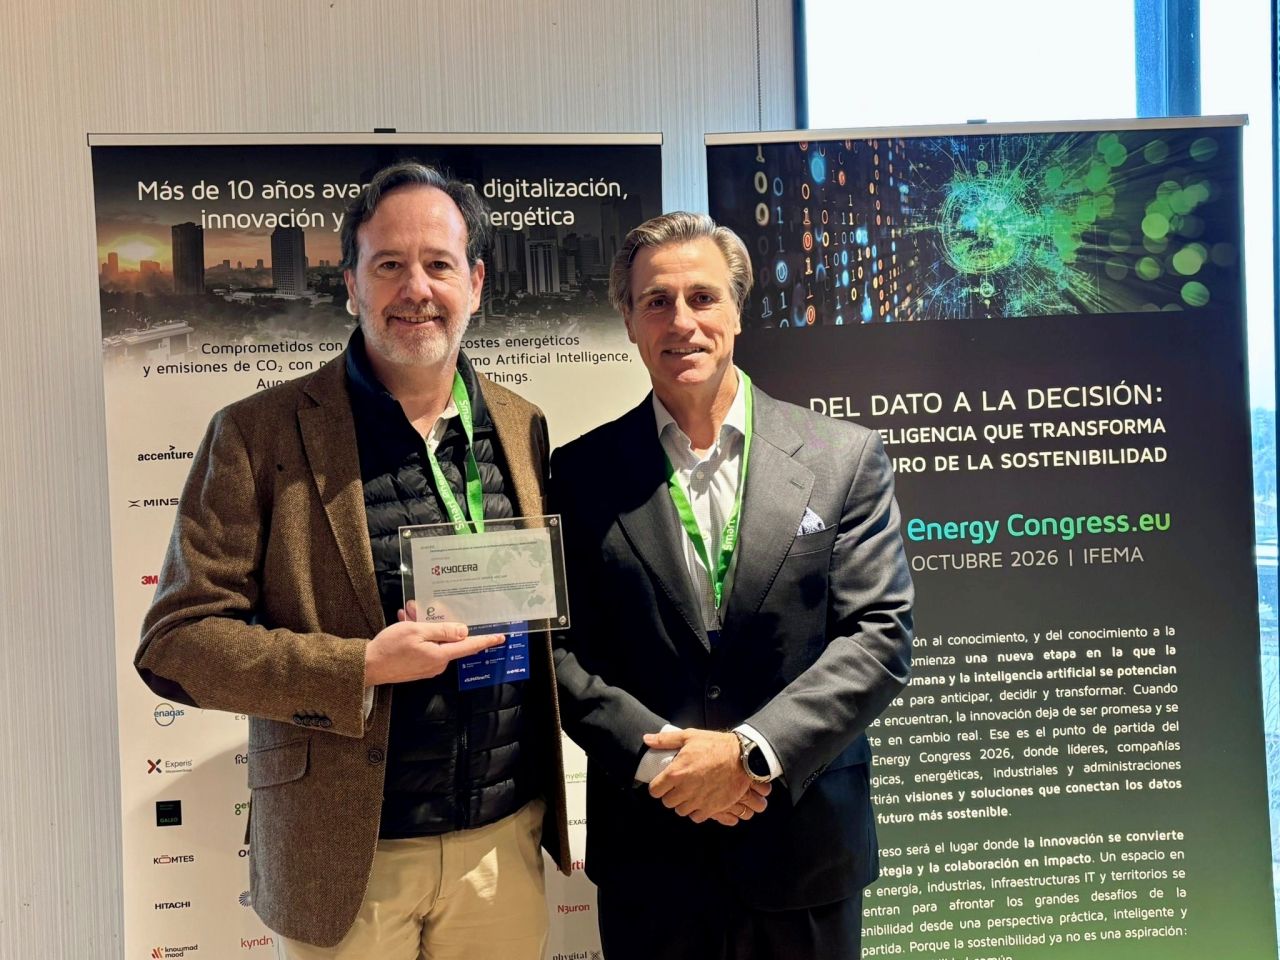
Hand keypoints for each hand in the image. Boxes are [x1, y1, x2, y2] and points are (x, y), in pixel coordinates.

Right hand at [364, 616, 503, 685]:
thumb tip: (464, 632)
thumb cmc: (390, 648)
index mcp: (440, 655)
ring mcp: (426, 667)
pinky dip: (416, 634)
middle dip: (438, 622)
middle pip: (447, 640)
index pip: (469, 646)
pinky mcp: (416, 667)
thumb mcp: (417, 631)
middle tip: (420, 609)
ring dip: (423, 626)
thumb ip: (442, 631)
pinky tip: (404, 622)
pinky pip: (423, 647)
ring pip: (433, 641)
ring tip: (408, 614)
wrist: (366, 667)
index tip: (500, 637)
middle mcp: (437, 664)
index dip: (485, 641)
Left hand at [645, 728, 763, 822]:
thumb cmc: (716, 745)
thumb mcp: (690, 736)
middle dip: (670, 795)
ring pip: (681, 811)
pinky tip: (701, 800)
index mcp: (676, 772)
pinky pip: (696, 817)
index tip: (664, 783)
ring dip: (683, 803)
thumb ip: (666, 740)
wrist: (743, 757)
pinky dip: (697, 811)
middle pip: (667, 802)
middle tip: (678, 786)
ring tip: (690, 793)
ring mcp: (699, 801)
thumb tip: (647, 740)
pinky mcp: (712, 808)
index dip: (658, 786)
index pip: (655, 791)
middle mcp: (685, 789)